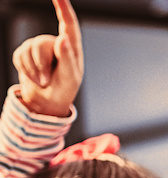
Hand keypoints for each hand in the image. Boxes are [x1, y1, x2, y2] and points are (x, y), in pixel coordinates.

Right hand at [11, 0, 82, 116]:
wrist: (48, 101)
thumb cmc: (64, 89)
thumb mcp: (69, 77)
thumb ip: (67, 58)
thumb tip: (62, 38)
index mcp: (71, 47)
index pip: (68, 23)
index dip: (63, 8)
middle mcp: (55, 42)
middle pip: (41, 44)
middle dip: (41, 65)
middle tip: (46, 81)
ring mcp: (38, 46)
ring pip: (28, 49)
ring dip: (34, 70)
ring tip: (43, 81)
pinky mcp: (25, 52)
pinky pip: (19, 56)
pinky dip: (25, 70)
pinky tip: (34, 78)